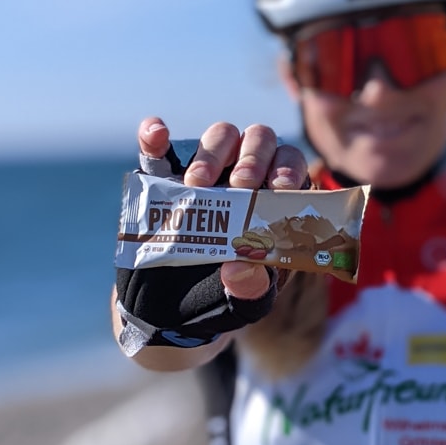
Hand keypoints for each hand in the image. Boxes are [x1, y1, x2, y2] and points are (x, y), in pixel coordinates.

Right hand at [137, 116, 307, 300]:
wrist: (170, 311)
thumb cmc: (222, 296)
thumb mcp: (243, 300)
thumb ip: (250, 287)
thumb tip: (241, 267)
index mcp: (274, 199)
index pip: (291, 165)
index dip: (288, 168)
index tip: (278, 186)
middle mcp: (246, 175)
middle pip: (259, 140)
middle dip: (253, 157)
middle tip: (240, 185)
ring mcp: (206, 172)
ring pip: (221, 136)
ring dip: (212, 152)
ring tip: (196, 184)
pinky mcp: (165, 178)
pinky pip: (159, 148)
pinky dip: (154, 136)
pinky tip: (156, 133)